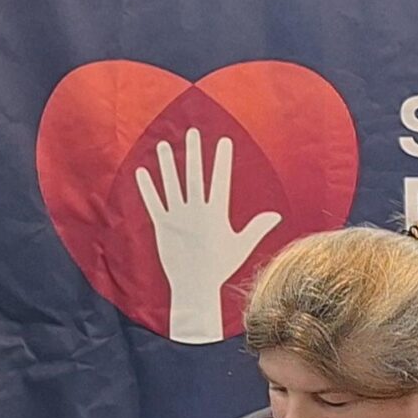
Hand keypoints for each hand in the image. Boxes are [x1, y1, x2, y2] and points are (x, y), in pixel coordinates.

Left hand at [135, 129, 283, 345]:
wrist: (194, 286)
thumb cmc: (220, 267)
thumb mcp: (241, 245)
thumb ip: (258, 227)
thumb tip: (276, 215)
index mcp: (217, 215)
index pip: (221, 181)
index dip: (222, 160)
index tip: (224, 142)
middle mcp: (196, 212)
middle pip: (196, 176)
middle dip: (196, 152)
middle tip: (194, 132)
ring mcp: (177, 218)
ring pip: (172, 185)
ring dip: (168, 164)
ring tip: (166, 145)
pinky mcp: (161, 226)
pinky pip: (153, 202)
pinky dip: (147, 187)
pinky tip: (142, 171)